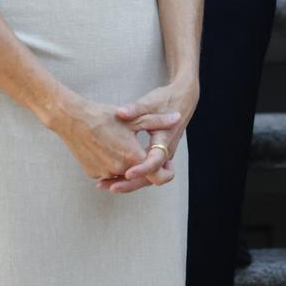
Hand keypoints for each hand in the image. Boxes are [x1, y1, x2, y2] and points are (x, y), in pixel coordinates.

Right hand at [48, 85, 177, 182]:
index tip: (165, 164)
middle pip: (138, 174)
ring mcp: (104, 173)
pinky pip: (107, 172)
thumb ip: (157, 121)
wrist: (72, 119)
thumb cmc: (104, 116)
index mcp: (133, 157)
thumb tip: (178, 117)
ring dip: (125, 165)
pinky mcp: (92, 173)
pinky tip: (107, 147)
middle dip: (142, 164)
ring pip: (122, 174)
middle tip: (142, 148)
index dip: (163, 171)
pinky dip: (110, 164)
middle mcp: (119, 170)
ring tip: (121, 143)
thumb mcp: (133, 118)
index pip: (157, 177)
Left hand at [97, 78, 198, 194]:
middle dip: (130, 184)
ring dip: (127, 183)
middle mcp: (164, 154)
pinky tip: (109, 174)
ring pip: (146, 178)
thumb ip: (136, 109)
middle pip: (150, 178)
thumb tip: (120, 113)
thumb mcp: (150, 102)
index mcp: (165, 141)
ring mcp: (160, 157)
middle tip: (110, 186)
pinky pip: (143, 172)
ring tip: (103, 184)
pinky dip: (128, 176)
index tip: (126, 173)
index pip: (155, 162)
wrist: (181, 99)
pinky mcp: (154, 156)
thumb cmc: (166, 100)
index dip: (141, 169)